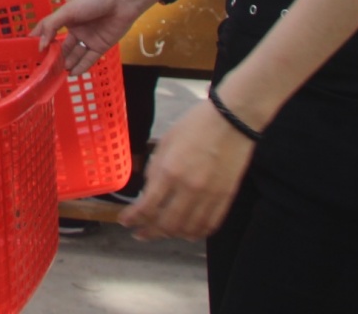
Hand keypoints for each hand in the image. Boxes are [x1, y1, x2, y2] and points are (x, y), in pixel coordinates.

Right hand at [34, 0, 158, 75]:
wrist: (122, 2)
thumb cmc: (92, 1)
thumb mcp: (68, 11)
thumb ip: (51, 26)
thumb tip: (39, 45)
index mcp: (66, 18)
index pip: (50, 31)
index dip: (41, 41)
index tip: (31, 52)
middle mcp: (77, 29)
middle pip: (63, 47)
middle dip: (54, 57)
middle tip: (45, 69)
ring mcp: (89, 39)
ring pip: (75, 55)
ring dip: (67, 64)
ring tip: (57, 74)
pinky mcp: (101, 47)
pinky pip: (89, 59)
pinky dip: (81, 67)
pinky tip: (72, 74)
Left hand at [118, 100, 255, 240]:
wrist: (233, 120)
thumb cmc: (196, 124)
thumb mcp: (166, 142)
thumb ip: (155, 168)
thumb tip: (148, 190)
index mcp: (169, 171)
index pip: (147, 207)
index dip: (133, 218)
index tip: (124, 221)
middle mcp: (189, 189)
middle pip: (166, 224)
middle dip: (148, 232)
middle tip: (139, 233)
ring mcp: (210, 197)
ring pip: (187, 230)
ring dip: (170, 236)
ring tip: (160, 234)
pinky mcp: (226, 199)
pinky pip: (209, 226)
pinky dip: (195, 233)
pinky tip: (185, 232)